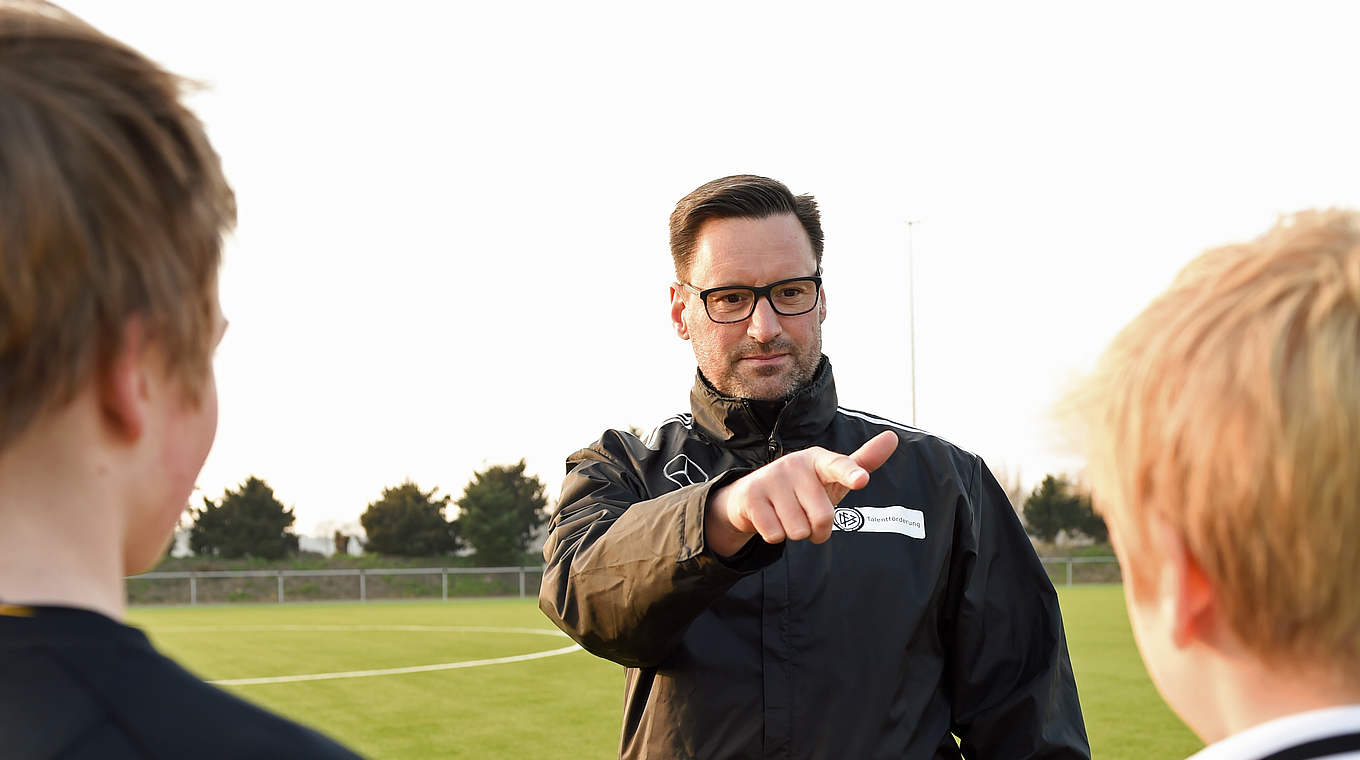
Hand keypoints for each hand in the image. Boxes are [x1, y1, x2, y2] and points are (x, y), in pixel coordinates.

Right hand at [706, 431, 898, 556]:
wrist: (751, 496)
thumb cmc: (801, 488)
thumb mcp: (831, 477)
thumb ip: (862, 462)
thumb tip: (893, 437)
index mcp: (818, 459)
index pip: (838, 466)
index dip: (851, 474)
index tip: (861, 480)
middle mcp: (794, 463)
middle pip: (822, 517)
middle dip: (817, 529)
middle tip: (806, 517)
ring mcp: (770, 478)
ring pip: (798, 530)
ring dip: (795, 532)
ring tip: (786, 517)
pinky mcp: (751, 496)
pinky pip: (775, 534)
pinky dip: (775, 535)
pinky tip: (770, 520)